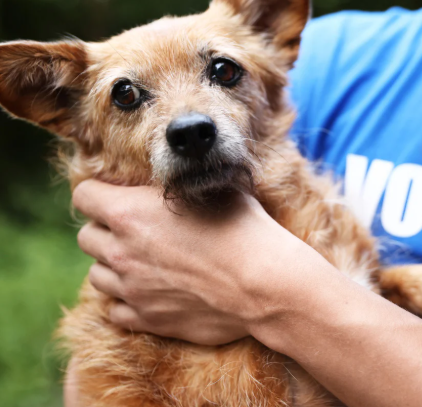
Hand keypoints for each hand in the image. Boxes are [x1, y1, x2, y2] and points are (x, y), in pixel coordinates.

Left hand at [73, 180, 306, 345]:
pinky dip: (127, 300)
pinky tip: (152, 291)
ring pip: (97, 275)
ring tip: (144, 263)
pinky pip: (115, 310)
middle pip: (87, 237)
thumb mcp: (213, 189)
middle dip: (106, 230)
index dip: (99, 193)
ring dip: (114, 266)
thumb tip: (176, 175)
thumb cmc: (244, 229)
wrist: (264, 283)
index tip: (116, 197)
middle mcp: (122, 250)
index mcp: (130, 212)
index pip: (84, 196)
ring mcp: (131, 288)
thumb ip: (178, 186)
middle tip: (135, 231)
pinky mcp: (147, 319)